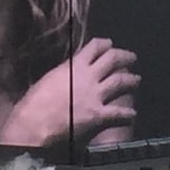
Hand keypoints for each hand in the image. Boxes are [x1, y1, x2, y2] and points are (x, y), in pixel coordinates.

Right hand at [0, 37, 139, 146]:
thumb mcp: (47, 80)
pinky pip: (120, 113)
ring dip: (131, 80)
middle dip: (125, 57)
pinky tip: (132, 114)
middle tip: (132, 58)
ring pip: (121, 82)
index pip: (94, 48)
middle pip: (113, 60)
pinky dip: (128, 114)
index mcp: (73, 67)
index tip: (110, 44)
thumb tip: (66, 76)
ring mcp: (96, 96)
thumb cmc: (33, 104)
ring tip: (136, 80)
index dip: (105, 44)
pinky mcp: (100, 116)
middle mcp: (88, 78)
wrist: (33, 125)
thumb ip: (62, 75)